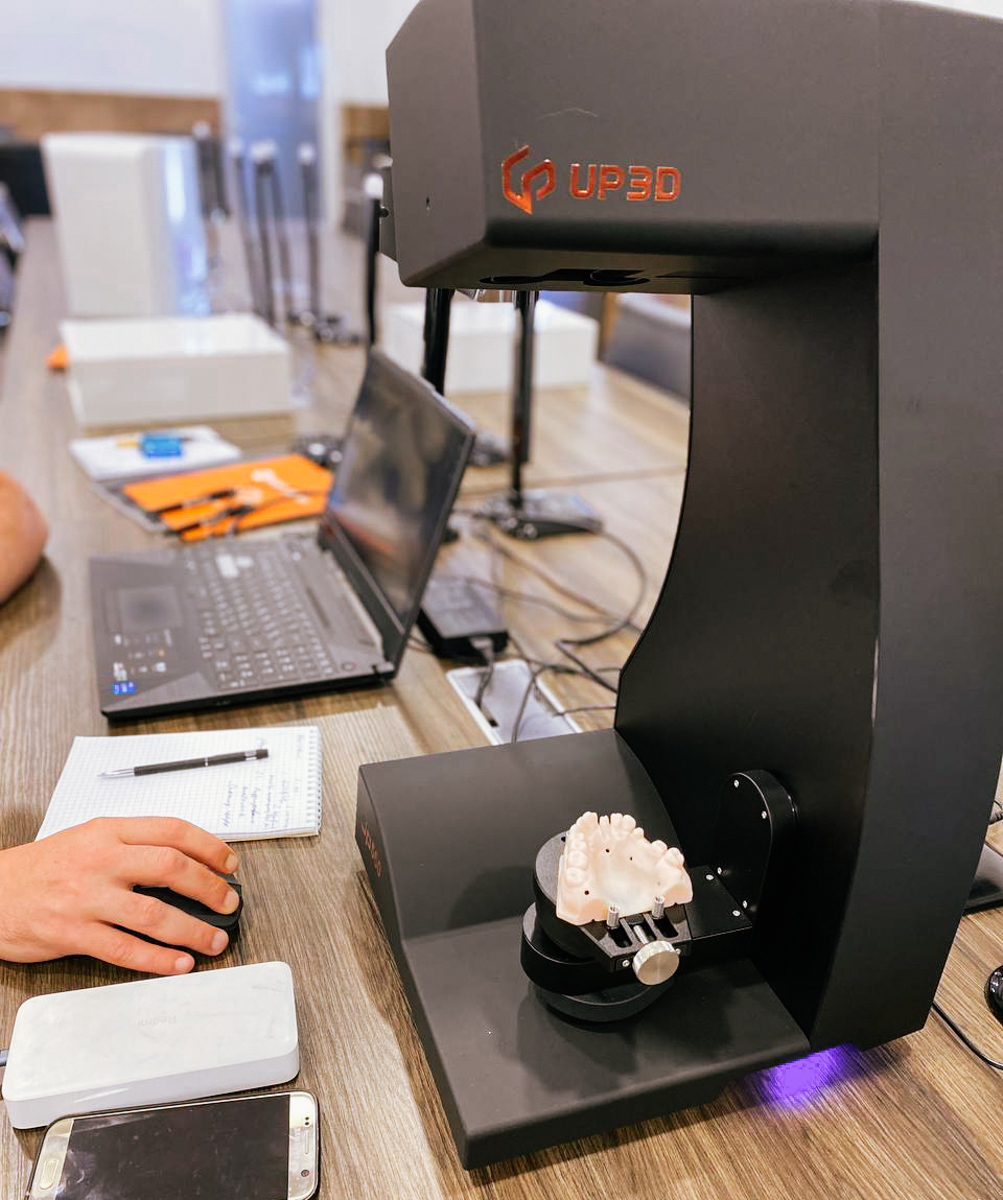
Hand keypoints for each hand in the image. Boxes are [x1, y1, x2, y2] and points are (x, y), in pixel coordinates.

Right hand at [0, 817, 240, 974]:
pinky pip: (125, 949)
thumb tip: (189, 867)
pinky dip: (157, 959)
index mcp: (109, 832)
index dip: (210, 847)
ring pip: (153, 913)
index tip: (230, 865)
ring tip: (213, 941)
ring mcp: (87, 898)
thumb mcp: (90, 840)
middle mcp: (101, 861)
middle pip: (171, 868)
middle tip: (228, 904)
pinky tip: (178, 964)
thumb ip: (134, 848)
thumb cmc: (45, 868)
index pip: (173, 831)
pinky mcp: (73, 934)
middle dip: (209, 888)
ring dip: (192, 930)